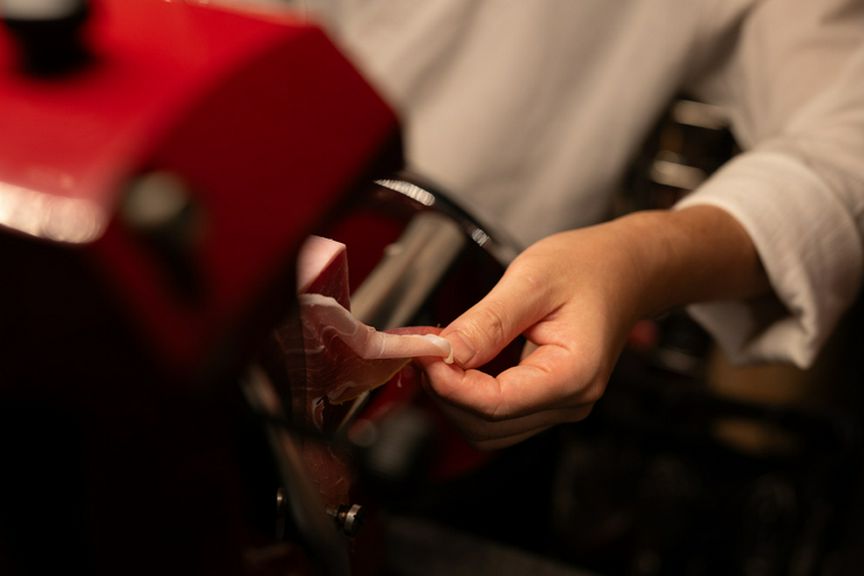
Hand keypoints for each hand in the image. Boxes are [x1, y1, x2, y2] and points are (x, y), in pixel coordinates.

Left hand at [418, 206, 767, 448]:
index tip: (422, 352)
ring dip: (454, 397)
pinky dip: (470, 394)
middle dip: (446, 393)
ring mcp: (560, 406)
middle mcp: (569, 402)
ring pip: (487, 428)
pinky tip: (460, 361)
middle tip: (425, 349)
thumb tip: (442, 352)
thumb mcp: (531, 280)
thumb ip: (486, 322)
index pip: (494, 404)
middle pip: (486, 426)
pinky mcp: (547, 400)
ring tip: (440, 352)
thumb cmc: (589, 268)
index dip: (448, 384)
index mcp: (572, 375)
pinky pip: (498, 414)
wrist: (626, 269)